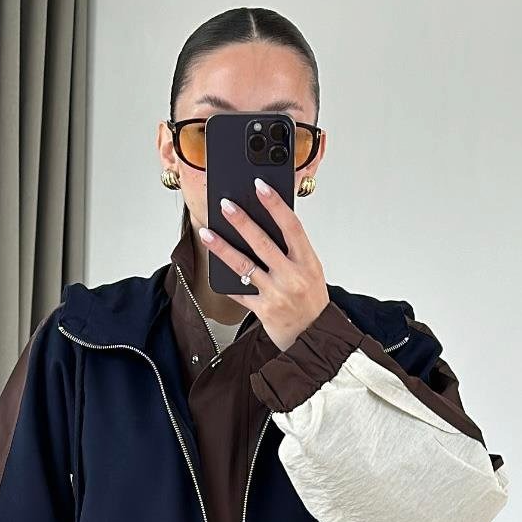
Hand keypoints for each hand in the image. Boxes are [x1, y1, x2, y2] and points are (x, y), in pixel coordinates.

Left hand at [198, 179, 328, 353]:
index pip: (291, 226)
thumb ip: (293, 249)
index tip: (260, 186)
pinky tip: (213, 268)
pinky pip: (240, 292)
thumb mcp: (311, 269)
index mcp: (307, 262)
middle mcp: (292, 277)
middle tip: (225, 205)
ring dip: (222, 248)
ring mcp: (276, 294)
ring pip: (244, 265)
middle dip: (241, 221)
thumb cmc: (312, 300)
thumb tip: (268, 222)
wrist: (314, 336)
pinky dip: (226, 281)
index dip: (275, 204)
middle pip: (262, 242)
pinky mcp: (263, 310)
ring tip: (207, 233)